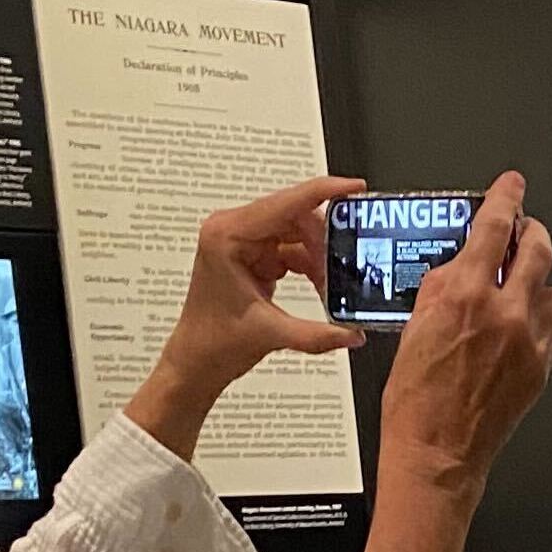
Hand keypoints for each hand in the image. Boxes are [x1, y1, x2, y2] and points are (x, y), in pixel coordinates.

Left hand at [128, 175, 370, 458]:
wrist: (195, 362)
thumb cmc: (212, 342)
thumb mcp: (270, 335)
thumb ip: (317, 335)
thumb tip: (353, 334)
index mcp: (228, 235)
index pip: (286, 203)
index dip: (325, 192)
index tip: (355, 189)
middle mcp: (233, 230)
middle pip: (295, 215)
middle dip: (327, 238)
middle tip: (354, 256)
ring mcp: (244, 241)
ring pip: (297, 233)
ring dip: (320, 256)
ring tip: (337, 281)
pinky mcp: (253, 255)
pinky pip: (292, 249)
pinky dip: (311, 266)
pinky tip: (324, 286)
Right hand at [361, 173, 551, 551]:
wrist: (437, 453)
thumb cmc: (416, 402)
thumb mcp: (412, 329)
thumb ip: (440, 288)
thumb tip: (456, 268)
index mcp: (465, 296)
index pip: (494, 227)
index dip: (506, 198)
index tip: (512, 186)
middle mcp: (506, 313)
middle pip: (538, 249)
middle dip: (530, 233)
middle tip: (520, 233)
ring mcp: (530, 341)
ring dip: (539, 283)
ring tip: (520, 291)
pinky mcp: (542, 366)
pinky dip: (540, 321)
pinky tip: (520, 331)